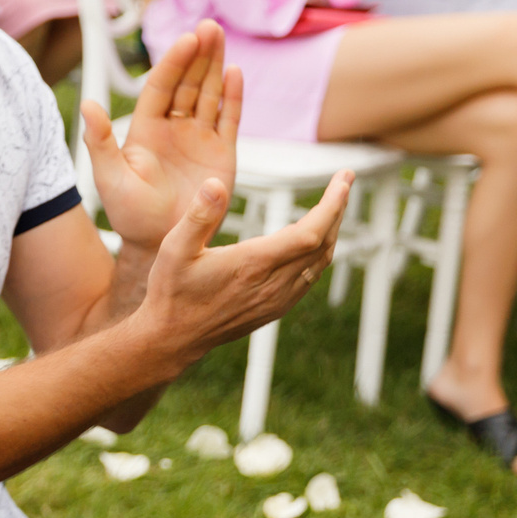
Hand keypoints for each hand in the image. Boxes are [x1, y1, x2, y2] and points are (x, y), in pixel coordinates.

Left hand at [81, 22, 238, 249]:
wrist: (162, 245)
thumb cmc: (130, 215)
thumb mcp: (110, 178)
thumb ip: (100, 141)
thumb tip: (87, 105)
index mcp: (145, 130)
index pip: (160, 87)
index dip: (173, 63)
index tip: (187, 39)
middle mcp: (172, 128)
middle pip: (187, 83)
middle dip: (197, 56)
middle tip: (208, 27)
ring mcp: (198, 138)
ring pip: (209, 95)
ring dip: (215, 67)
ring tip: (220, 38)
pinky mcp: (221, 154)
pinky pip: (228, 119)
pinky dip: (233, 98)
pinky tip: (235, 74)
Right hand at [133, 170, 351, 371]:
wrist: (173, 338)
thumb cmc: (172, 291)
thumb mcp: (174, 248)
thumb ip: (199, 215)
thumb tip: (216, 183)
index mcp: (253, 264)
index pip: (310, 232)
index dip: (332, 205)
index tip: (343, 179)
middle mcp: (273, 284)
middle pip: (323, 243)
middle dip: (338, 209)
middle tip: (344, 182)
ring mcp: (278, 298)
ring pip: (321, 261)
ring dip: (332, 231)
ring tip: (334, 206)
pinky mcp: (277, 308)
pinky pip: (311, 277)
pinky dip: (321, 252)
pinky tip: (314, 241)